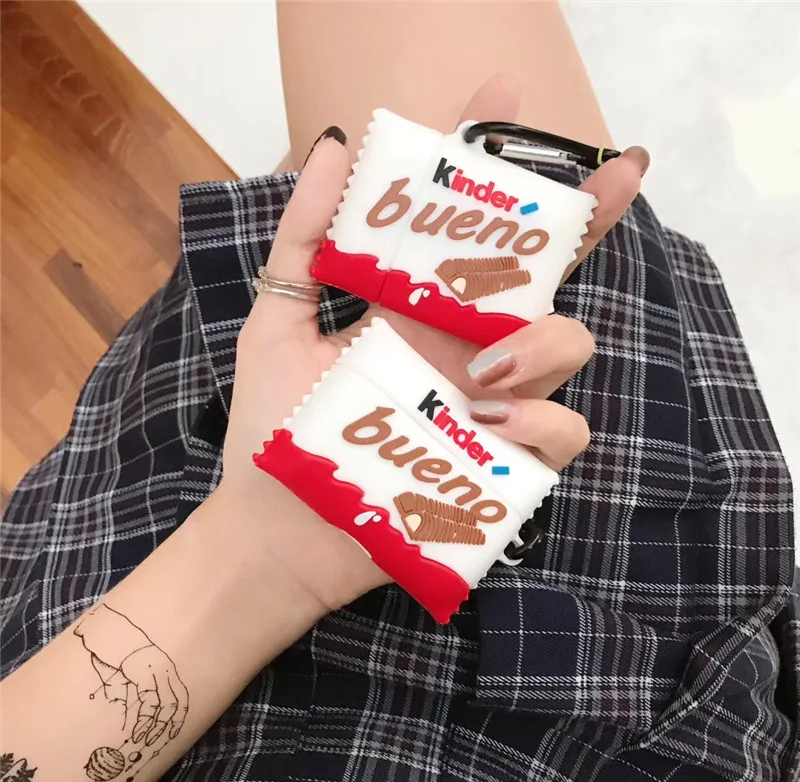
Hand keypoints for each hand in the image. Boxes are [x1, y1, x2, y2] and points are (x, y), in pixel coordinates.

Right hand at [121, 645, 188, 745]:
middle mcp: (166, 669)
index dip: (179, 715)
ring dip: (157, 727)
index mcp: (164, 668)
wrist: (105, 632)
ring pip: (168, 705)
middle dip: (174, 724)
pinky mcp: (145, 674)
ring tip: (145, 742)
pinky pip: (150, 703)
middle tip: (163, 741)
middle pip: (179, 701)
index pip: (180, 694)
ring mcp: (157, 671)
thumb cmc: (112, 652)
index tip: (172, 733)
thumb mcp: (121, 677)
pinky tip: (136, 733)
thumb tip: (125, 718)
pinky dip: (144, 721)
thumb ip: (126, 695)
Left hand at [218, 74, 645, 611]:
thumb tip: (333, 144)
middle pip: (546, 273)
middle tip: (617, 176)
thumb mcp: (277, 320)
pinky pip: (561, 434)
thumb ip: (303, 239)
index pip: (471, 226)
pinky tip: (491, 426)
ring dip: (545, 344)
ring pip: (569, 347)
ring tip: (482, 370)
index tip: (510, 98)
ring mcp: (487, 405)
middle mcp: (462, 346)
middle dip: (588, 217)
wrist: (274, 529)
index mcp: (415, 308)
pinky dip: (540, 426)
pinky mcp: (500, 466)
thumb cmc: (274, 427)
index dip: (496, 163)